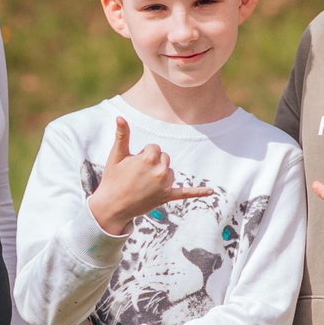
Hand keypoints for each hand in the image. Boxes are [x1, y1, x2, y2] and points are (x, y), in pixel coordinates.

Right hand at [88, 117, 212, 235]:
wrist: (112, 207)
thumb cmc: (113, 179)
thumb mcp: (116, 156)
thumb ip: (122, 135)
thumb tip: (120, 117)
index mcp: (148, 158)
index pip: (154, 148)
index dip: (142, 155)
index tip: (132, 166)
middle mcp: (160, 171)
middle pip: (164, 157)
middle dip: (152, 163)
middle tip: (137, 175)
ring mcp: (165, 185)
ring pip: (169, 171)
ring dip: (160, 174)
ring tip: (144, 184)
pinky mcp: (167, 196)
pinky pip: (186, 193)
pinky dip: (199, 192)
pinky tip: (211, 192)